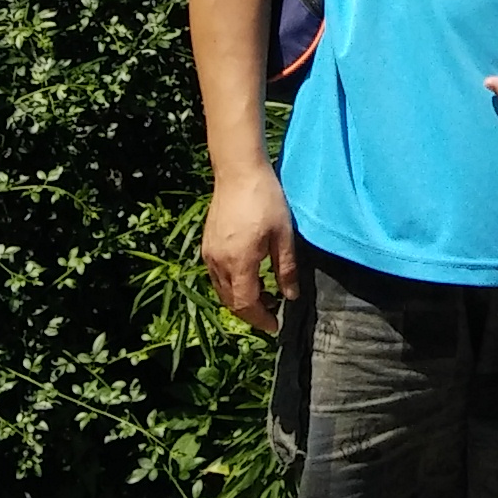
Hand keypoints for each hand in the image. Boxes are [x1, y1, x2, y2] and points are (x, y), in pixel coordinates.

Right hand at [201, 160, 297, 332]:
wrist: (238, 171)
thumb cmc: (265, 200)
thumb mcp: (284, 235)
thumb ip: (286, 269)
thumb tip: (290, 297)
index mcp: (239, 263)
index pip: (246, 305)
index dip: (260, 319)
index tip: (275, 325)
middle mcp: (219, 263)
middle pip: (232, 302)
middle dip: (251, 313)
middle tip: (272, 311)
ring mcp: (209, 254)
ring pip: (222, 290)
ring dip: (241, 299)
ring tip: (264, 295)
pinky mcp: (207, 244)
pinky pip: (217, 276)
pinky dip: (232, 285)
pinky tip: (248, 276)